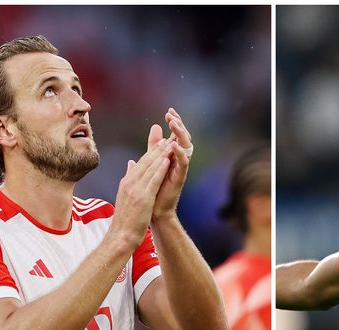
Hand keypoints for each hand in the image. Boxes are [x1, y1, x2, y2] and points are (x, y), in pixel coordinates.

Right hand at [108, 128, 172, 248]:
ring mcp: (136, 189)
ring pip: (150, 168)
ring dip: (161, 155)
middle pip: (145, 162)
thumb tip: (130, 165)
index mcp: (127, 182)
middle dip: (156, 149)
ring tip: (169, 144)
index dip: (150, 152)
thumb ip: (129, 180)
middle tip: (166, 138)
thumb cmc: (125, 219)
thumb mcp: (125, 196)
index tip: (159, 143)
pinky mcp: (143, 197)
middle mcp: (130, 183)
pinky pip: (153, 180)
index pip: (140, 163)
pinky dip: (160, 169)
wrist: (121, 236)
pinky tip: (167, 160)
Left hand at [151, 107, 193, 221]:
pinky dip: (180, 153)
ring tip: (173, 124)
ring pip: (186, 148)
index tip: (169, 112)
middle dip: (179, 126)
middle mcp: (179, 161)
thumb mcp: (152, 161)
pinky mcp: (180, 178)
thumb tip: (155, 127)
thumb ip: (154, 145)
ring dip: (180, 135)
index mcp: (172, 156)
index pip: (177, 135)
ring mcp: (180, 169)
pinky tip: (174, 145)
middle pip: (184, 139)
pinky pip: (183, 163)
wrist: (153, 210)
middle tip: (171, 116)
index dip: (175, 123)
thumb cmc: (153, 188)